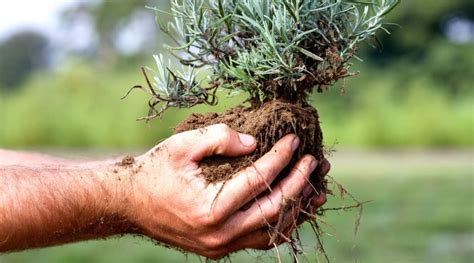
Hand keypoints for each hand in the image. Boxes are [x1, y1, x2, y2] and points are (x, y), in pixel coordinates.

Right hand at [118, 124, 327, 258]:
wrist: (129, 204)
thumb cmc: (154, 172)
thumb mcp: (182, 146)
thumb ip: (218, 138)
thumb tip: (255, 143)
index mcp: (209, 208)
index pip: (259, 180)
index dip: (281, 158)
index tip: (295, 141)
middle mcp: (219, 234)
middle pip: (274, 208)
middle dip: (299, 182)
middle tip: (315, 162)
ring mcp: (221, 246)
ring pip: (273, 230)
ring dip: (297, 207)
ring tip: (315, 186)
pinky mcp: (220, 249)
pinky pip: (260, 239)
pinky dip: (281, 224)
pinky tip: (292, 207)